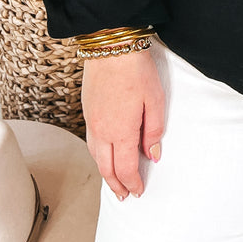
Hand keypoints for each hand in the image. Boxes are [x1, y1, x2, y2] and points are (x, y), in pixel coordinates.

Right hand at [81, 45, 166, 198]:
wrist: (109, 45)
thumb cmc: (135, 70)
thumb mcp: (155, 100)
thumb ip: (154, 130)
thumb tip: (152, 154)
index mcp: (120, 131)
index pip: (126, 168)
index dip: (133, 183)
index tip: (139, 192)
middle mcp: (102, 130)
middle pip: (106, 168)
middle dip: (116, 185)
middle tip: (125, 196)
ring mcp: (91, 121)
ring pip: (95, 156)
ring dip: (105, 172)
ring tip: (114, 181)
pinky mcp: (87, 111)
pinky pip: (90, 141)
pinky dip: (98, 155)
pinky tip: (104, 154)